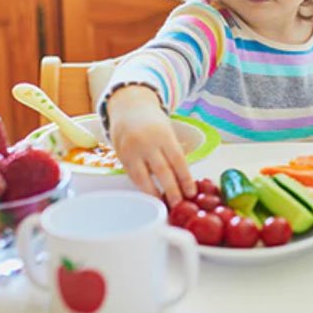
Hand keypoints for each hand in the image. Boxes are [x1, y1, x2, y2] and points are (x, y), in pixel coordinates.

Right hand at [105, 86, 195, 205]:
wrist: (128, 108)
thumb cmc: (153, 123)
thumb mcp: (166, 132)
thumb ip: (172, 152)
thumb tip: (183, 181)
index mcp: (163, 135)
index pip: (178, 160)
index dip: (185, 178)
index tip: (191, 193)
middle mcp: (147, 143)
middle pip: (162, 171)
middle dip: (172, 190)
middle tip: (179, 204)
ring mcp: (132, 150)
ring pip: (143, 177)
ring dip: (154, 193)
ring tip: (163, 204)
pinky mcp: (121, 157)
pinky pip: (132, 176)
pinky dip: (142, 187)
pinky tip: (149, 195)